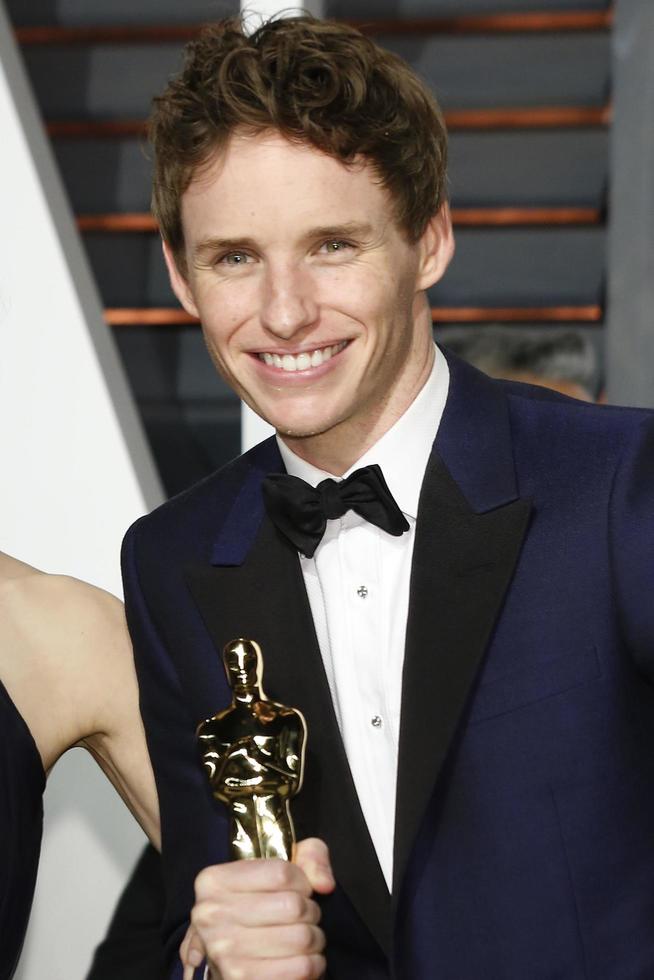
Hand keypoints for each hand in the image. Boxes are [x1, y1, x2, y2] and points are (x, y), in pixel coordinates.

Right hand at [181, 838, 334, 979]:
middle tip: (303, 917)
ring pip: (301, 937)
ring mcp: (225, 953)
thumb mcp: (277, 868)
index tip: (299, 890)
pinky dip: (313, 963)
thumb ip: (309, 857)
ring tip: (304, 937)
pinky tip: (302, 959)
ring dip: (314, 938)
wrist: (230, 955)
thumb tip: (324, 884)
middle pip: (293, 906)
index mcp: (214, 882)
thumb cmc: (257, 906)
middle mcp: (212, 916)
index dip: (302, 882)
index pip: (281, 873)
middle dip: (310, 911)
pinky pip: (301, 968)